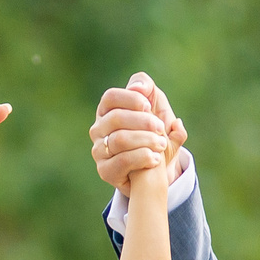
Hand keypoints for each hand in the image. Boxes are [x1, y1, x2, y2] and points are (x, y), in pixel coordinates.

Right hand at [90, 72, 187, 193]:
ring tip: (161, 144)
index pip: (110, 97)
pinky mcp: (105, 171)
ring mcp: (99, 151)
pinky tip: (155, 158)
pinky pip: (122, 161)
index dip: (131, 99)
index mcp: (107, 111)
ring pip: (119, 139)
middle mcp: (98, 130)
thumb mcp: (157, 107)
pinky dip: (142, 157)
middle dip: (143, 121)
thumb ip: (149, 89)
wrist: (157, 167)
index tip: (149, 106)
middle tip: (161, 128)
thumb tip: (138, 88)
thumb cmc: (154, 132)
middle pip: (115, 118)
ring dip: (146, 140)